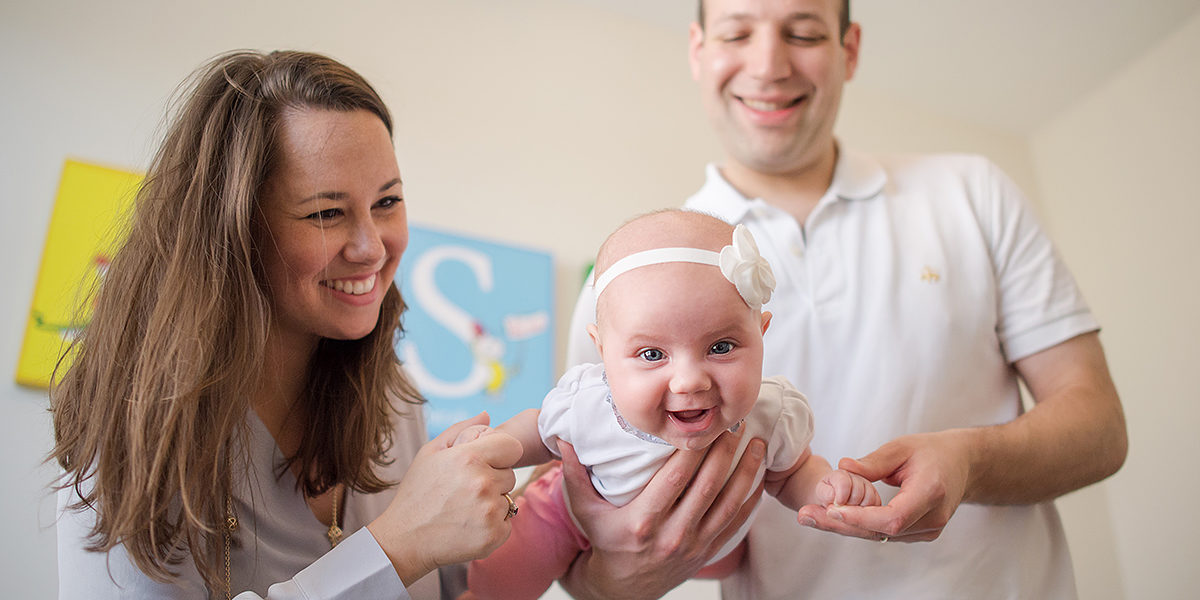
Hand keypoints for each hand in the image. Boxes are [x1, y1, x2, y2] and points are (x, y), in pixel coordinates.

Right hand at [368, 412, 522, 585]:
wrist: (405, 540)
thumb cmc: (417, 494)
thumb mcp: (430, 453)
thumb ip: (461, 430)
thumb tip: (487, 415)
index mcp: (469, 457)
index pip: (512, 446)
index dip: (500, 454)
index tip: (486, 463)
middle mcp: (482, 483)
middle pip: (510, 475)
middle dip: (493, 480)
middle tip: (465, 491)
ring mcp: (489, 511)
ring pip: (508, 499)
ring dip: (492, 504)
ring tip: (464, 509)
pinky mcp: (493, 535)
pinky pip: (507, 523)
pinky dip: (493, 526)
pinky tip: (469, 526)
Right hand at [557, 431, 766, 599]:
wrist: (623, 588)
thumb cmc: (604, 541)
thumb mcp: (584, 510)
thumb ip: (575, 474)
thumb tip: (564, 439)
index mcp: (642, 521)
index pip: (674, 479)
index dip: (693, 450)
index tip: (705, 424)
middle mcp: (671, 535)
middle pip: (705, 487)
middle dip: (724, 453)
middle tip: (737, 423)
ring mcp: (692, 546)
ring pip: (727, 504)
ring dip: (746, 473)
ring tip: (758, 444)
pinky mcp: (706, 552)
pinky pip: (735, 524)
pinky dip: (750, 500)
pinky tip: (759, 477)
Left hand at [797, 430, 970, 541]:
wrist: (962, 465)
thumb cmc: (933, 451)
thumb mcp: (902, 446)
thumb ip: (873, 462)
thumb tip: (843, 467)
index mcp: (930, 492)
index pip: (893, 518)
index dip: (861, 518)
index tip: (833, 509)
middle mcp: (932, 517)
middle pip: (881, 532)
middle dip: (840, 525)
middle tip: (805, 515)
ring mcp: (928, 530)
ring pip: (879, 536)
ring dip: (844, 527)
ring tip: (810, 516)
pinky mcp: (920, 533)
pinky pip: (884, 534)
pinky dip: (859, 526)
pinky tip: (833, 517)